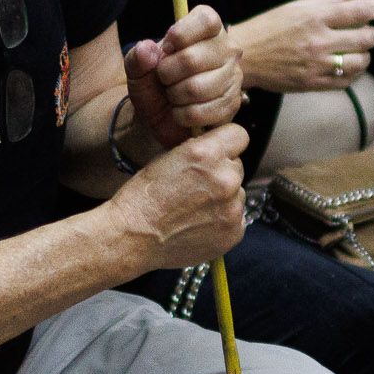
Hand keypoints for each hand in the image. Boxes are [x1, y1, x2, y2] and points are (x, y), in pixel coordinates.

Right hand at [108, 124, 248, 271]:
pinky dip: (222, 219)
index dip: (226, 143)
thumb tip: (217, 147)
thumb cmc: (144, 197)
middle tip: (198, 185)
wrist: (134, 237)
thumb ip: (199, 149)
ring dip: (223, 197)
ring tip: (195, 208)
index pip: (239, 135)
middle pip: (237, 166)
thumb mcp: (167, 158)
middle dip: (222, 172)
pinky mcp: (233, 232)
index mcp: (206, 154)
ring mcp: (232, 208)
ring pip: (238, 193)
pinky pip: (236, 217)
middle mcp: (225, 179)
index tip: (218, 151)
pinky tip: (199, 224)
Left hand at [123, 4, 243, 147]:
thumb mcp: (138, 69)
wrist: (164, 115)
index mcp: (208, 28)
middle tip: (165, 78)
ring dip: (174, 96)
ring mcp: (233, 77)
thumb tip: (146, 49)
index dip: (181, 35)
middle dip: (167, 73)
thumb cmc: (155, 83)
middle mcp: (227, 48)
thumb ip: (137, 57)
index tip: (167, 48)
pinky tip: (181, 111)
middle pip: (192, 59)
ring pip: (195, 88)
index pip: (206, 20)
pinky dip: (182, 115)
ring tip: (173, 94)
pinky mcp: (232, 104)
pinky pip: (200, 112)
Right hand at [231, 0, 373, 93]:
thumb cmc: (268, 28)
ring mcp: (318, 64)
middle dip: (373, 34)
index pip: (359, 11)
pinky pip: (346, 81)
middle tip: (369, 32)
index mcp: (315, 17)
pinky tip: (347, 66)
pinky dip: (353, 73)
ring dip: (365, 55)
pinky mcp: (314, 83)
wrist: (245, 56)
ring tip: (359, 51)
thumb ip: (328, 1)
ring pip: (361, 62)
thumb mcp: (296, 7)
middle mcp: (319, 40)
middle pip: (366, 38)